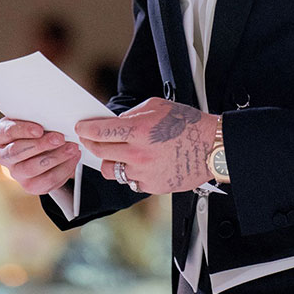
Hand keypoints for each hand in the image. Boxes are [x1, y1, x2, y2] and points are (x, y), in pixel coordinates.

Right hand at [0, 117, 80, 194]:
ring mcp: (16, 173)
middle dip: (41, 145)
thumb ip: (40, 118)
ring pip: (31, 169)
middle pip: (17, 152)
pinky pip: (46, 182)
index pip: (7, 132)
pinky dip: (63, 169)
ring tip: (71, 148)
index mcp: (1, 135)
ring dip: (55, 158)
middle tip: (60, 138)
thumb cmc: (38, 128)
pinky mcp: (30, 186)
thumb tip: (55, 117)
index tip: (40, 129)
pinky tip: (73, 158)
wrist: (45, 148)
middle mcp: (4, 156)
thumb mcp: (35, 119)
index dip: (23, 131)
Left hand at [76, 98, 218, 194]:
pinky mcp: (152, 187)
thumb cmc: (188, 124)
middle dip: (91, 144)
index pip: (100, 132)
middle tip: (89, 139)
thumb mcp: (157, 107)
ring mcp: (144, 173)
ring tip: (116, 152)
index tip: (80, 128)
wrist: (212, 147)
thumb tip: (113, 122)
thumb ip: (132, 115)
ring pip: (111, 171)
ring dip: (109, 161)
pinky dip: (130, 173)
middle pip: (100, 153)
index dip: (86, 129)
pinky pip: (130, 181)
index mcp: (139, 131)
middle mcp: (139, 154)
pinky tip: (139, 163)